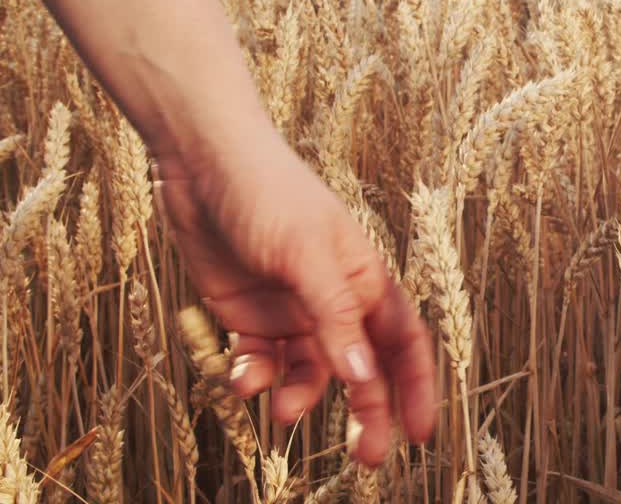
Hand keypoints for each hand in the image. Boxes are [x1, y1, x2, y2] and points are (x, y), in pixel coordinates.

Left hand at [152, 127, 436, 465]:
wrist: (199, 161)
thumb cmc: (267, 192)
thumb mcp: (306, 254)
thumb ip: (336, 317)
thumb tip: (364, 376)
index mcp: (365, 278)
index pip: (403, 342)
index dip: (417, 387)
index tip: (421, 435)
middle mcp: (334, 299)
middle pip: (361, 368)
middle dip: (367, 412)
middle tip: (366, 458)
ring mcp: (291, 308)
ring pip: (309, 373)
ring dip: (300, 397)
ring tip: (280, 412)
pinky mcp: (249, 313)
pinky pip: (262, 362)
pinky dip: (254, 378)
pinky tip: (240, 379)